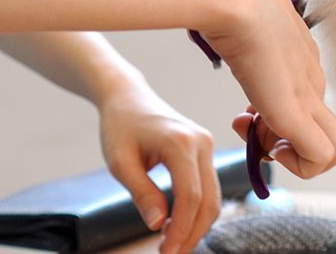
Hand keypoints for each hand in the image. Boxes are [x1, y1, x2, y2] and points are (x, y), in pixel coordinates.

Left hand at [98, 80, 217, 253]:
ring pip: (214, 196)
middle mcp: (202, 143)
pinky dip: (198, 210)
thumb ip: (142, 193)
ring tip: (173, 244)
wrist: (129, 97)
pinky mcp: (205, 151)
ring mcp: (207, 145)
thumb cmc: (120, 126)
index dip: (181, 228)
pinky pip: (209, 187)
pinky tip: (179, 224)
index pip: (191, 195)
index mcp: (180, 142)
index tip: (166, 250)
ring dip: (197, 224)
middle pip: (209, 199)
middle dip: (193, 232)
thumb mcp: (121, 162)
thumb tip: (158, 225)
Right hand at [196, 0, 335, 179]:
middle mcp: (313, 79)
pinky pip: (322, 156)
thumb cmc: (228, 3)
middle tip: (254, 131)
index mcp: (301, 60)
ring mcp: (310, 95)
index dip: (279, 120)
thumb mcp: (239, 27)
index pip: (306, 104)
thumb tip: (227, 39)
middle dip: (292, 146)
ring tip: (256, 133)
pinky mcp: (299, 111)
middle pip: (328, 131)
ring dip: (296, 158)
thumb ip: (243, 40)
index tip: (247, 113)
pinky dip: (298, 164)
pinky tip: (264, 139)